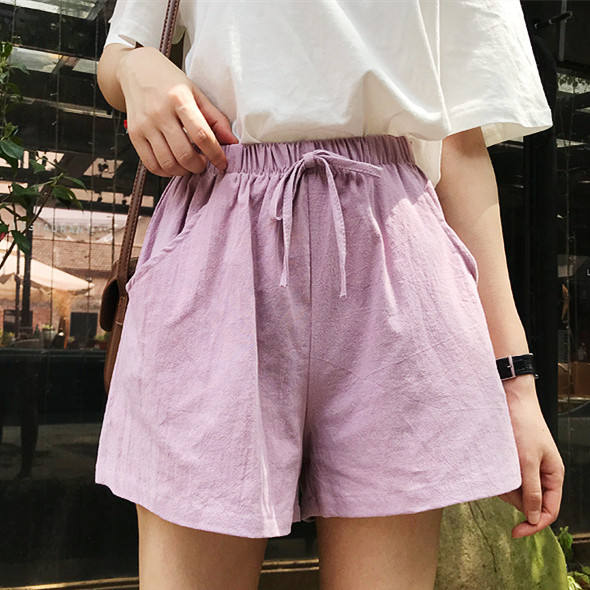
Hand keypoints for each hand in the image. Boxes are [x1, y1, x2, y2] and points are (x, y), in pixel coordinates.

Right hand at [117, 46, 238, 176]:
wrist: (136, 70)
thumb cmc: (169, 82)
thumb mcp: (196, 93)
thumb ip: (216, 118)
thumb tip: (232, 141)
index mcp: (179, 99)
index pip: (202, 135)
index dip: (215, 154)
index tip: (222, 163)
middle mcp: (160, 113)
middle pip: (184, 154)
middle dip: (199, 166)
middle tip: (203, 163)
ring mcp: (145, 125)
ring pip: (168, 163)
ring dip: (183, 171)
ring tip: (189, 163)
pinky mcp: (134, 134)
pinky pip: (151, 164)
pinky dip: (166, 171)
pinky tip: (174, 164)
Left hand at [497, 374, 564, 538]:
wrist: (510, 399)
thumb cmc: (523, 425)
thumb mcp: (527, 460)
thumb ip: (532, 490)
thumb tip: (534, 517)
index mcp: (553, 475)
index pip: (549, 510)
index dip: (534, 524)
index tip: (515, 532)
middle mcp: (541, 474)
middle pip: (529, 502)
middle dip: (515, 496)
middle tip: (504, 477)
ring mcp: (527, 468)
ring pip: (515, 491)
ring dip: (505, 484)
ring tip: (501, 463)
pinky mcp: (513, 461)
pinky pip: (506, 478)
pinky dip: (500, 475)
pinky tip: (496, 462)